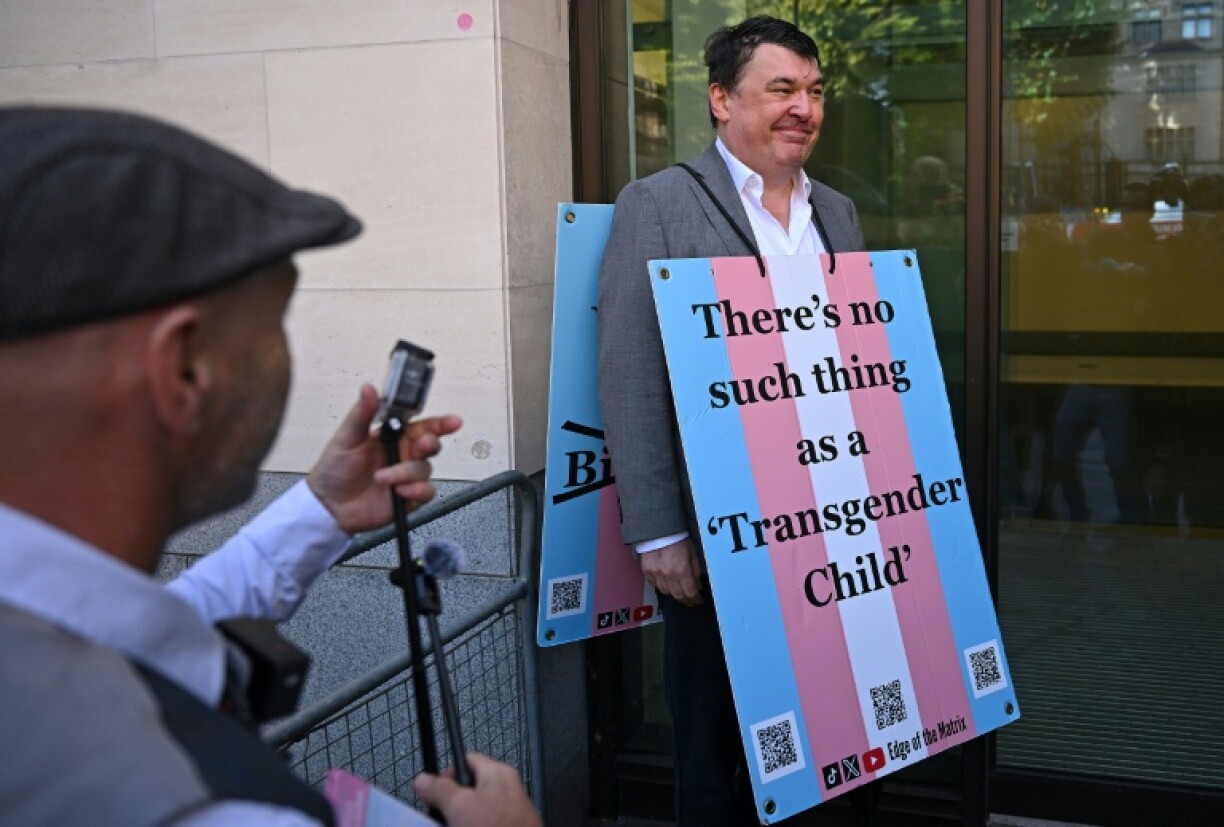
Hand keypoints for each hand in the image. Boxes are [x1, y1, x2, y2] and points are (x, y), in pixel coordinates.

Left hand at [307, 384, 461, 533]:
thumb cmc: (335, 469)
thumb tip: (368, 389)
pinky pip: (426, 492)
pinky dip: (415, 491)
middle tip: (419, 445)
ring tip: (384, 477)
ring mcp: (407, 476)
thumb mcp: (347, 437)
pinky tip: (399, 490)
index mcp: (394, 436)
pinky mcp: (409, 497)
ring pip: (426, 469)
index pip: (423, 425)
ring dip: (406, 472)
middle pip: (431, 445)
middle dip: (429, 444)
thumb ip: (362, 413)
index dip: (441, 423)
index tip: (452, 422)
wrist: (330, 505)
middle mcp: (404, 455)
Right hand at [413, 753, 540, 826]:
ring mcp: (508, 815)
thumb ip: (439, 789)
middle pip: (468, 790)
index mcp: (498, 774)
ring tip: (446, 825)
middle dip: (449, 805)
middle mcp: (506, 792)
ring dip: (456, 821)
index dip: (445, 774)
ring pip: (473, 814)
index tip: (431, 790)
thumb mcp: (459, 805)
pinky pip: (482, 825)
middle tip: (437, 817)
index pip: (467, 760)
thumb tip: (424, 780)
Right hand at [640, 537, 703, 605]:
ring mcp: (656, 575)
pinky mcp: (647, 571)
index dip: (696, 599)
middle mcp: (669, 576)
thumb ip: (696, 571)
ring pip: (666, 592)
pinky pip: (655, 585)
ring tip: (679, 594)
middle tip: (691, 602)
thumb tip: (698, 586)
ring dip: (674, 594)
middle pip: (678, 595)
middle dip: (686, 601)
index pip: (690, 592)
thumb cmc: (679, 539)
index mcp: (682, 571)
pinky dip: (662, 587)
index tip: (699, 601)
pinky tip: (666, 586)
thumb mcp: (693, 553)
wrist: (658, 529)